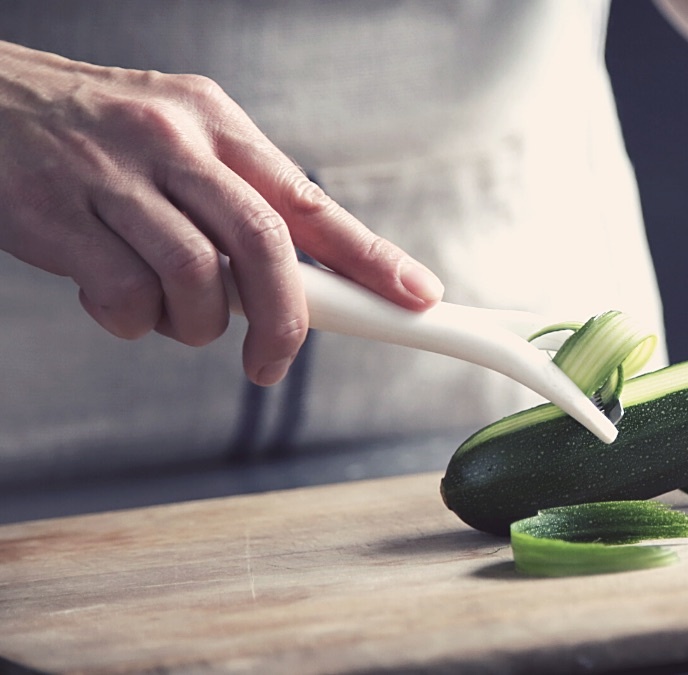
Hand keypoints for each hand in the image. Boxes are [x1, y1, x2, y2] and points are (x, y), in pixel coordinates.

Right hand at [0, 41, 442, 384]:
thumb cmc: (94, 135)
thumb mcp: (179, 140)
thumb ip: (238, 199)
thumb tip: (309, 277)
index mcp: (216, 125)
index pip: (310, 201)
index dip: (370, 257)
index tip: (416, 296)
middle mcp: (173, 143)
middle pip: (265, 244)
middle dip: (285, 319)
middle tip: (273, 363)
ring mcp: (114, 177)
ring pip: (197, 278)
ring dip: (195, 324)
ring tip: (172, 315)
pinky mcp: (58, 217)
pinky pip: (124, 297)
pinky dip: (130, 321)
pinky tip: (115, 301)